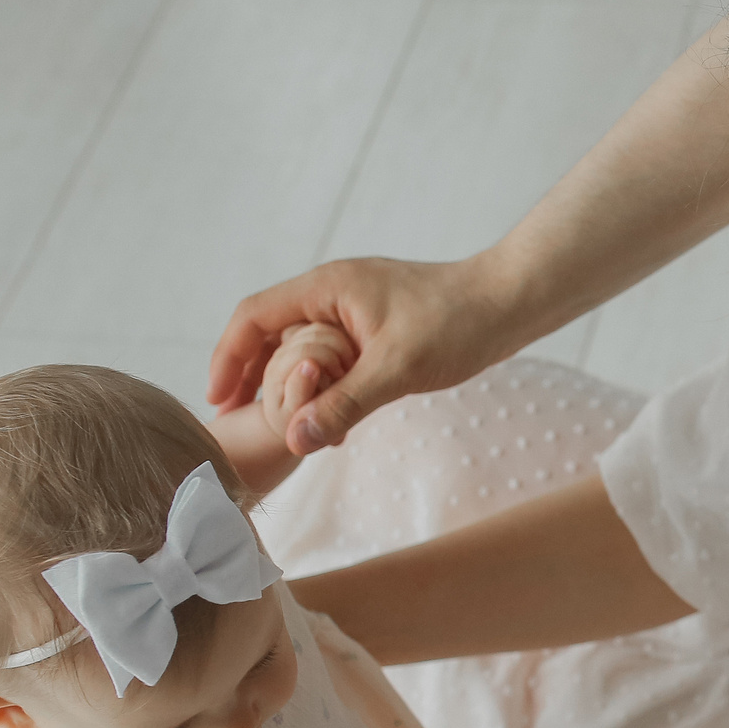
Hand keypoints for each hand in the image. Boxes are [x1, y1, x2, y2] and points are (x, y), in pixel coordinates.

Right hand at [208, 257, 513, 453]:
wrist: (511, 303)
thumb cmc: (459, 324)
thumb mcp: (398, 369)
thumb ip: (346, 404)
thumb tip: (295, 440)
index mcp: (327, 287)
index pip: (253, 316)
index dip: (228, 358)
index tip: (217, 400)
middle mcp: (333, 292)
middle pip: (270, 332)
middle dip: (250, 375)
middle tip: (236, 420)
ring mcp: (353, 308)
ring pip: (300, 345)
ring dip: (284, 381)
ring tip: (271, 424)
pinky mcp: (373, 327)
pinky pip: (329, 353)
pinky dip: (316, 381)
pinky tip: (320, 415)